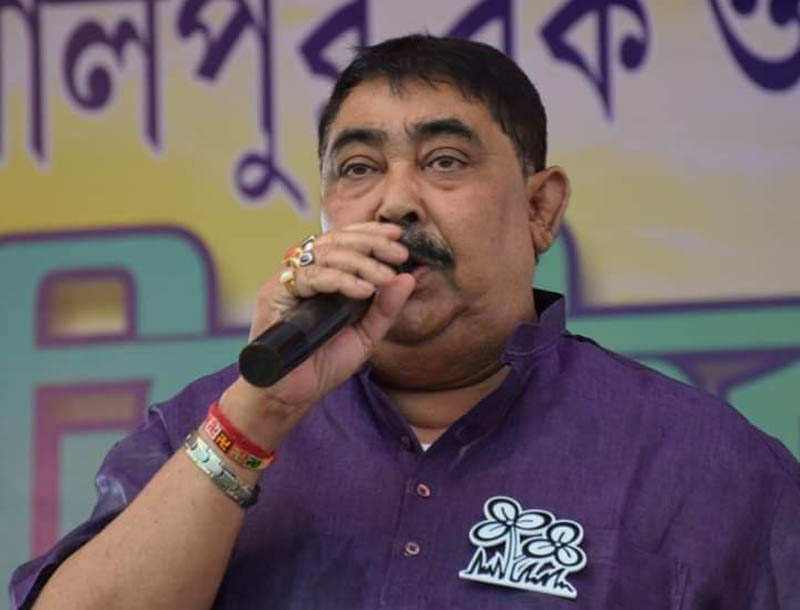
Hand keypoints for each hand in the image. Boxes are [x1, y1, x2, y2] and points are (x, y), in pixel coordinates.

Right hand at [219, 222, 414, 449]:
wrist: (292, 394)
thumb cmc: (324, 363)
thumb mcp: (366, 334)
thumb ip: (386, 307)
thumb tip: (409, 277)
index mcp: (322, 275)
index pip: (344, 241)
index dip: (370, 234)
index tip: (398, 236)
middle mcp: (302, 272)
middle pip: (336, 242)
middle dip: (371, 244)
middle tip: (398, 253)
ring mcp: (287, 281)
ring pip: (325, 255)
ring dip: (361, 262)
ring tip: (386, 276)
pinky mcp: (274, 293)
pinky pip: (311, 277)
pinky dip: (341, 280)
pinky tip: (364, 291)